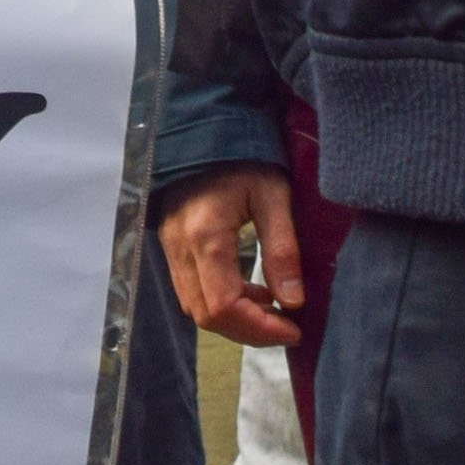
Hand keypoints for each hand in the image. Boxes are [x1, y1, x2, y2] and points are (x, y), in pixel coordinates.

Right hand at [156, 164, 304, 346]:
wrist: (205, 132)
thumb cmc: (243, 159)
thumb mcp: (273, 196)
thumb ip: (282, 249)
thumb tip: (293, 301)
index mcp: (205, 235)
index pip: (225, 304)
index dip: (260, 328)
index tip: (293, 330)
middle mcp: (180, 248)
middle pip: (207, 315)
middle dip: (249, 332)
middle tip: (287, 328)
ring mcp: (171, 248)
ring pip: (196, 308)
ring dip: (235, 320)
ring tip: (273, 312)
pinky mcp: (172, 247)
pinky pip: (191, 292)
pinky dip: (221, 303)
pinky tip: (252, 292)